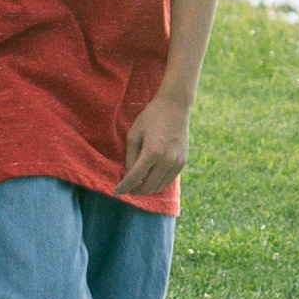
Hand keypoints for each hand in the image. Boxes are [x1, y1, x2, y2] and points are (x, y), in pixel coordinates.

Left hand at [115, 87, 196, 206]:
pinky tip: (150, 176)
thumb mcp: (134, 135)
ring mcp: (177, 162)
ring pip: (159, 186)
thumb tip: (128, 176)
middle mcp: (167, 160)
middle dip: (136, 190)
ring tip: (138, 183)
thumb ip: (130, 158)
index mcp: (152, 152)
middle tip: (127, 189)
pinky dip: (158, 182)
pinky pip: (168, 179)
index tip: (116, 192)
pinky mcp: (182, 162)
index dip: (124, 187)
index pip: (135, 178)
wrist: (175, 107)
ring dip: (147, 188)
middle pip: (148, 186)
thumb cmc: (151, 118)